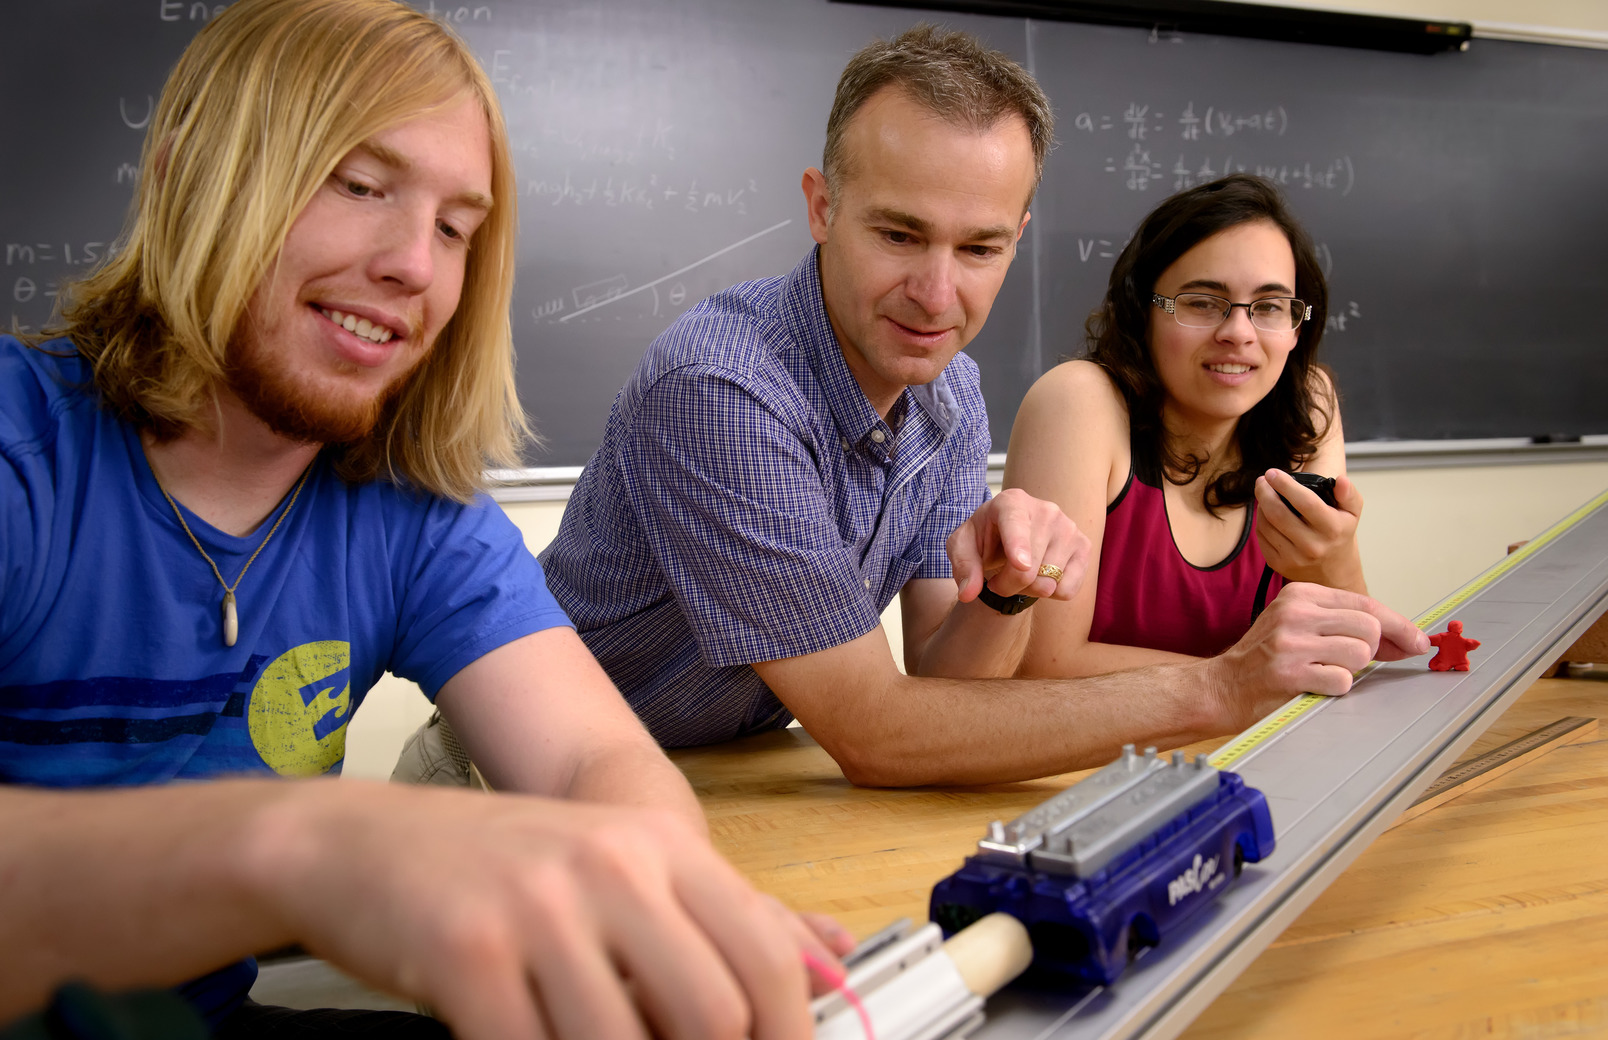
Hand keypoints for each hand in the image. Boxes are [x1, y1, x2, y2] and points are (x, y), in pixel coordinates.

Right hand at [241, 783, 846, 1039]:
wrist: (359, 842)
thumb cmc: (500, 865)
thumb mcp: (618, 867)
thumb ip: (720, 917)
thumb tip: (827, 961)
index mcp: (660, 844)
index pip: (763, 953)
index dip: (787, 1034)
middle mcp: (609, 864)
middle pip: (711, 1013)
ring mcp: (538, 905)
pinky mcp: (467, 952)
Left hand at [947, 488, 1091, 602]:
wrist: (1010, 535)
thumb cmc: (984, 537)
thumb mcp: (962, 547)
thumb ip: (963, 567)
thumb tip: (968, 594)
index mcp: (1011, 502)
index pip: (1015, 525)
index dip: (1018, 546)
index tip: (1020, 564)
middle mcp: (1046, 510)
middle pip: (1027, 570)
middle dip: (1006, 586)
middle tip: (996, 580)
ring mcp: (1068, 528)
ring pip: (1048, 583)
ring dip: (1028, 590)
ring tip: (1019, 573)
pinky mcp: (1083, 546)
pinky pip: (1067, 589)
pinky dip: (1051, 593)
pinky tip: (1041, 576)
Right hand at [1208, 583, 1430, 726]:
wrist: (1223, 685)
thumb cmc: (1267, 657)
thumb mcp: (1300, 626)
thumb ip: (1346, 626)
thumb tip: (1407, 638)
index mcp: (1300, 594)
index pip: (1366, 602)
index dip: (1399, 625)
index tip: (1417, 641)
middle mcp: (1295, 613)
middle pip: (1369, 627)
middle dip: (1371, 650)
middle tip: (1350, 661)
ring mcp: (1291, 642)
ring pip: (1359, 653)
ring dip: (1351, 670)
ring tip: (1324, 671)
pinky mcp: (1290, 673)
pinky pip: (1342, 680)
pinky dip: (1335, 687)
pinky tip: (1313, 685)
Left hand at [1254, 470, 1365, 591]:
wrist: (1333, 571)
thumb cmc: (1340, 534)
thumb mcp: (1352, 513)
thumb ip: (1349, 494)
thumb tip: (1341, 480)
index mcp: (1332, 529)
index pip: (1305, 502)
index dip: (1285, 484)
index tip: (1273, 472)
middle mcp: (1313, 546)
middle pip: (1278, 513)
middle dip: (1264, 492)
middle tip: (1262, 480)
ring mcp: (1294, 558)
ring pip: (1266, 525)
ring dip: (1261, 505)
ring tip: (1264, 494)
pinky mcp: (1278, 565)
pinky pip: (1261, 537)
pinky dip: (1260, 521)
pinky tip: (1266, 513)